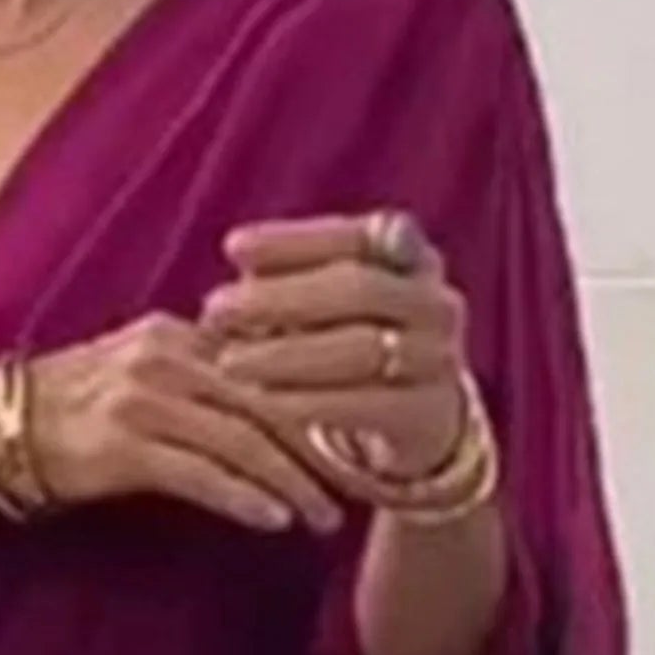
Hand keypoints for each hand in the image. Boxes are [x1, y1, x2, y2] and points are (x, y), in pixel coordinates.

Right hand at [27, 313, 344, 533]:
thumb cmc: (69, 411)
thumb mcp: (138, 373)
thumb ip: (199, 378)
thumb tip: (269, 399)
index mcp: (176, 335)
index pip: (267, 363)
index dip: (320, 400)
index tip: (360, 435)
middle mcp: (165, 358)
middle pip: (267, 401)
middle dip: (321, 445)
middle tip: (362, 482)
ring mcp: (144, 401)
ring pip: (243, 440)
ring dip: (293, 482)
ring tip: (327, 515)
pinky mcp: (123, 447)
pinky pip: (200, 474)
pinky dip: (244, 498)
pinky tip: (276, 520)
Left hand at [201, 216, 468, 488]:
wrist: (414, 418)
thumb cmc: (347, 343)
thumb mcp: (319, 305)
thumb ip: (282, 282)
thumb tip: (230, 274)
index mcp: (409, 256)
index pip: (354, 236)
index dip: (293, 241)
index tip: (232, 248)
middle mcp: (434, 300)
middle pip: (359, 289)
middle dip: (282, 298)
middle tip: (216, 309)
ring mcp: (438, 357)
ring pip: (362, 349)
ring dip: (288, 355)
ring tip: (228, 361)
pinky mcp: (426, 412)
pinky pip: (366, 404)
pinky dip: (310, 400)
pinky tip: (263, 398)